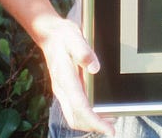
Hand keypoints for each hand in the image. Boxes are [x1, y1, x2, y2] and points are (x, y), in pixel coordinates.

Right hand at [36, 16, 114, 135]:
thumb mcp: (74, 37)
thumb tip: (95, 68)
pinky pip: (74, 108)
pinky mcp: (64, 88)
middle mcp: (62, 89)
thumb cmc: (63, 36)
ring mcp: (62, 90)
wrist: (49, 33)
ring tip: (109, 119)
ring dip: (90, 122)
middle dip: (94, 126)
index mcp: (65, 79)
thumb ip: (84, 53)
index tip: (109, 130)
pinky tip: (98, 108)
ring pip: (74, 116)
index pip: (80, 108)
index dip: (95, 122)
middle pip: (76, 118)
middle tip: (112, 126)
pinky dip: (86, 114)